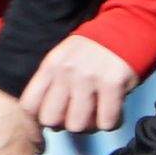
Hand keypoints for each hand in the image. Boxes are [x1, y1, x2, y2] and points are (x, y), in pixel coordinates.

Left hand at [19, 33, 141, 135]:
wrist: (126, 29)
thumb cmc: (92, 52)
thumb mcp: (63, 59)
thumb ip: (51, 84)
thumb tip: (44, 121)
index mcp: (50, 66)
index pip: (28, 105)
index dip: (35, 123)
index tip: (48, 125)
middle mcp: (66, 72)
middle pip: (51, 120)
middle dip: (63, 123)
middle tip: (77, 114)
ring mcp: (89, 78)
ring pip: (78, 125)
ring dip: (89, 125)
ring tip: (97, 111)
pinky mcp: (113, 84)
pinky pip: (106, 122)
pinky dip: (112, 121)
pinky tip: (113, 109)